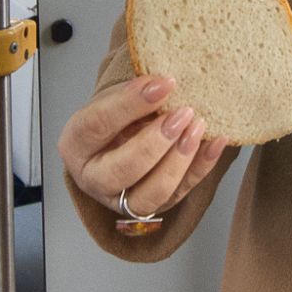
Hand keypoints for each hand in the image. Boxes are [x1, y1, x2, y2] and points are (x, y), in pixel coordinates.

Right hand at [58, 74, 230, 220]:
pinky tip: (215, 142)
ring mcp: (123, 199)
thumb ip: (132, 94)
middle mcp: (93, 178)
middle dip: (154, 142)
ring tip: (198, 128)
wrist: (117, 140)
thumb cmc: (112, 117)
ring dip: (178, 160)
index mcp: (76, 144)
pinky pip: (181, 193)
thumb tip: (164, 84)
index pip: (98, 124)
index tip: (163, 84)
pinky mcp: (154, 207)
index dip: (130, 103)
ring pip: (151, 193)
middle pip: (121, 170)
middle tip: (181, 114)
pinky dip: (201, 168)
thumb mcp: (111, 99)